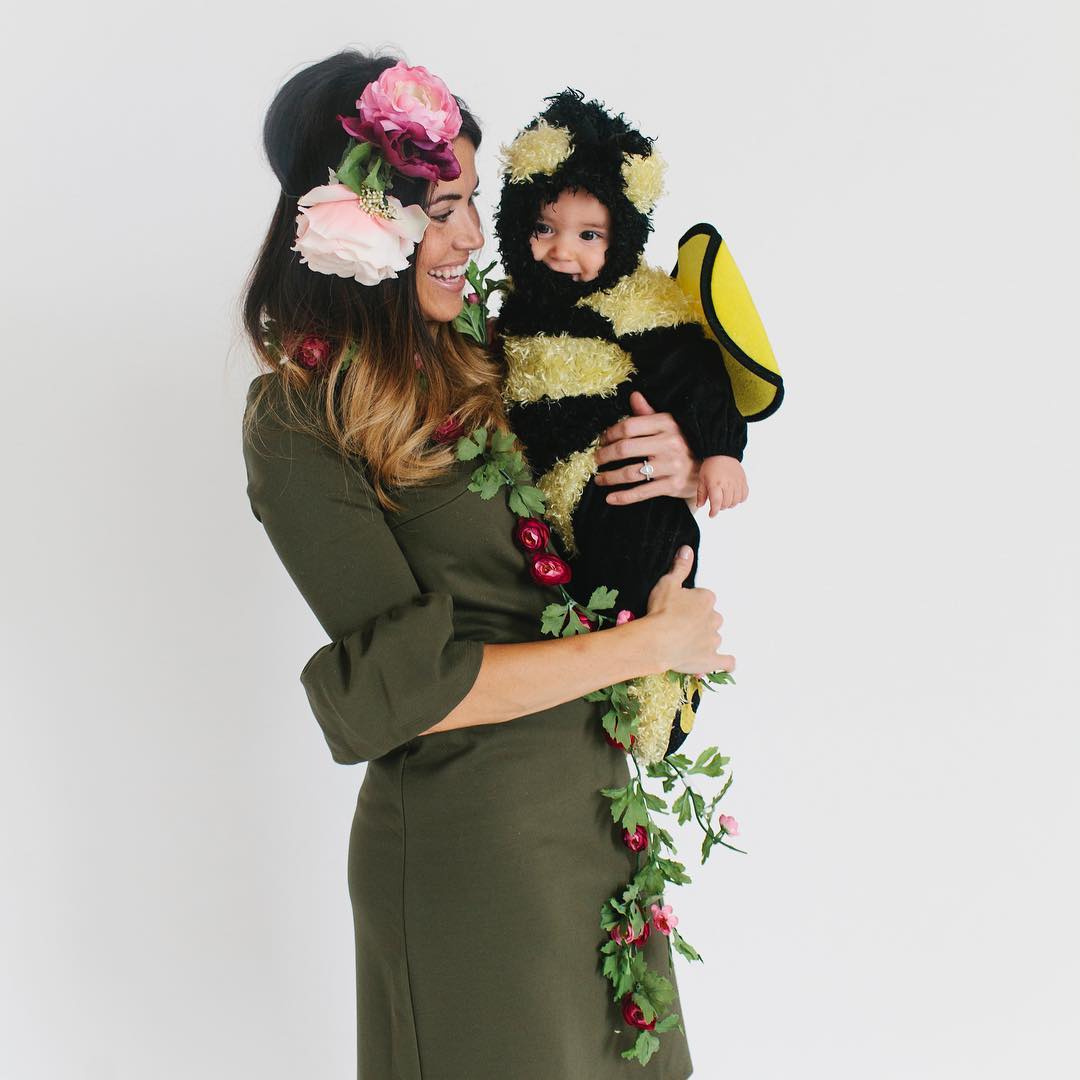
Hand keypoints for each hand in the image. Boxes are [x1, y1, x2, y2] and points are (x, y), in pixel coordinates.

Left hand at [594, 391, 701, 504]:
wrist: (708, 468)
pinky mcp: (673, 485)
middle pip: (625, 449)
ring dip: (609, 477)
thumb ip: (648, 413)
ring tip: (599, 479)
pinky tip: (610, 498)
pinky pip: (642, 492)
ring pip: (630, 472)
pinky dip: (623, 497)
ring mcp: (672, 465)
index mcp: (667, 424)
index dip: (610, 434)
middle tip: (595, 460)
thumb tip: (633, 396)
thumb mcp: (669, 425)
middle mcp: (670, 443)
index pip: (629, 426)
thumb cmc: (683, 443)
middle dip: (605, 456)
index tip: (601, 440)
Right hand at [641, 546, 733, 675]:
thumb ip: (680, 567)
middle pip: (710, 617)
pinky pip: (726, 661)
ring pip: (713, 637)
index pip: (703, 598)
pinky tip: (724, 662)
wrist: (657, 641)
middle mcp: (714, 618)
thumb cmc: (661, 611)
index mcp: (706, 599)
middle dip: (698, 620)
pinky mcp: (711, 659)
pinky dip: (725, 662)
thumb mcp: (668, 583)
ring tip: (685, 643)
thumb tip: (687, 550)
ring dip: (703, 639)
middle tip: (679, 625)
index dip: (689, 602)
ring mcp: (713, 640)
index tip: (677, 607)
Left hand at [697, 455, 748, 516]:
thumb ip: (701, 494)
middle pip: (726, 504)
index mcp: (715, 484)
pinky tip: (734, 496)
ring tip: (725, 499)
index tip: (711, 514)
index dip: (714, 512)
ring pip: (735, 502)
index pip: (716, 503)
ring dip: (730, 504)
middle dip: (720, 507)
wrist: (722, 453)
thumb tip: (700, 506)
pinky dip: (739, 499)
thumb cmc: (710, 466)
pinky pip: (744, 496)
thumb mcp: (702, 479)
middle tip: (717, 503)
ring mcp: (737, 483)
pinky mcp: (743, 481)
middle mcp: (727, 484)